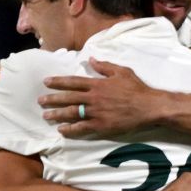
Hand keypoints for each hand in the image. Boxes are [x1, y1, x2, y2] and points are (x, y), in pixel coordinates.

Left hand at [40, 61, 158, 135]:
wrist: (150, 107)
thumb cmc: (138, 89)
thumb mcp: (122, 72)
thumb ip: (104, 66)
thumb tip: (90, 60)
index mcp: (97, 84)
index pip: (72, 82)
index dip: (58, 82)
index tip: (46, 82)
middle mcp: (94, 98)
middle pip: (68, 98)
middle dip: (52, 99)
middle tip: (40, 101)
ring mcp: (97, 112)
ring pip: (72, 113)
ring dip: (57, 114)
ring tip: (47, 116)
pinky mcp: (102, 125)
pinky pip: (82, 128)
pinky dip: (71, 129)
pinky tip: (62, 130)